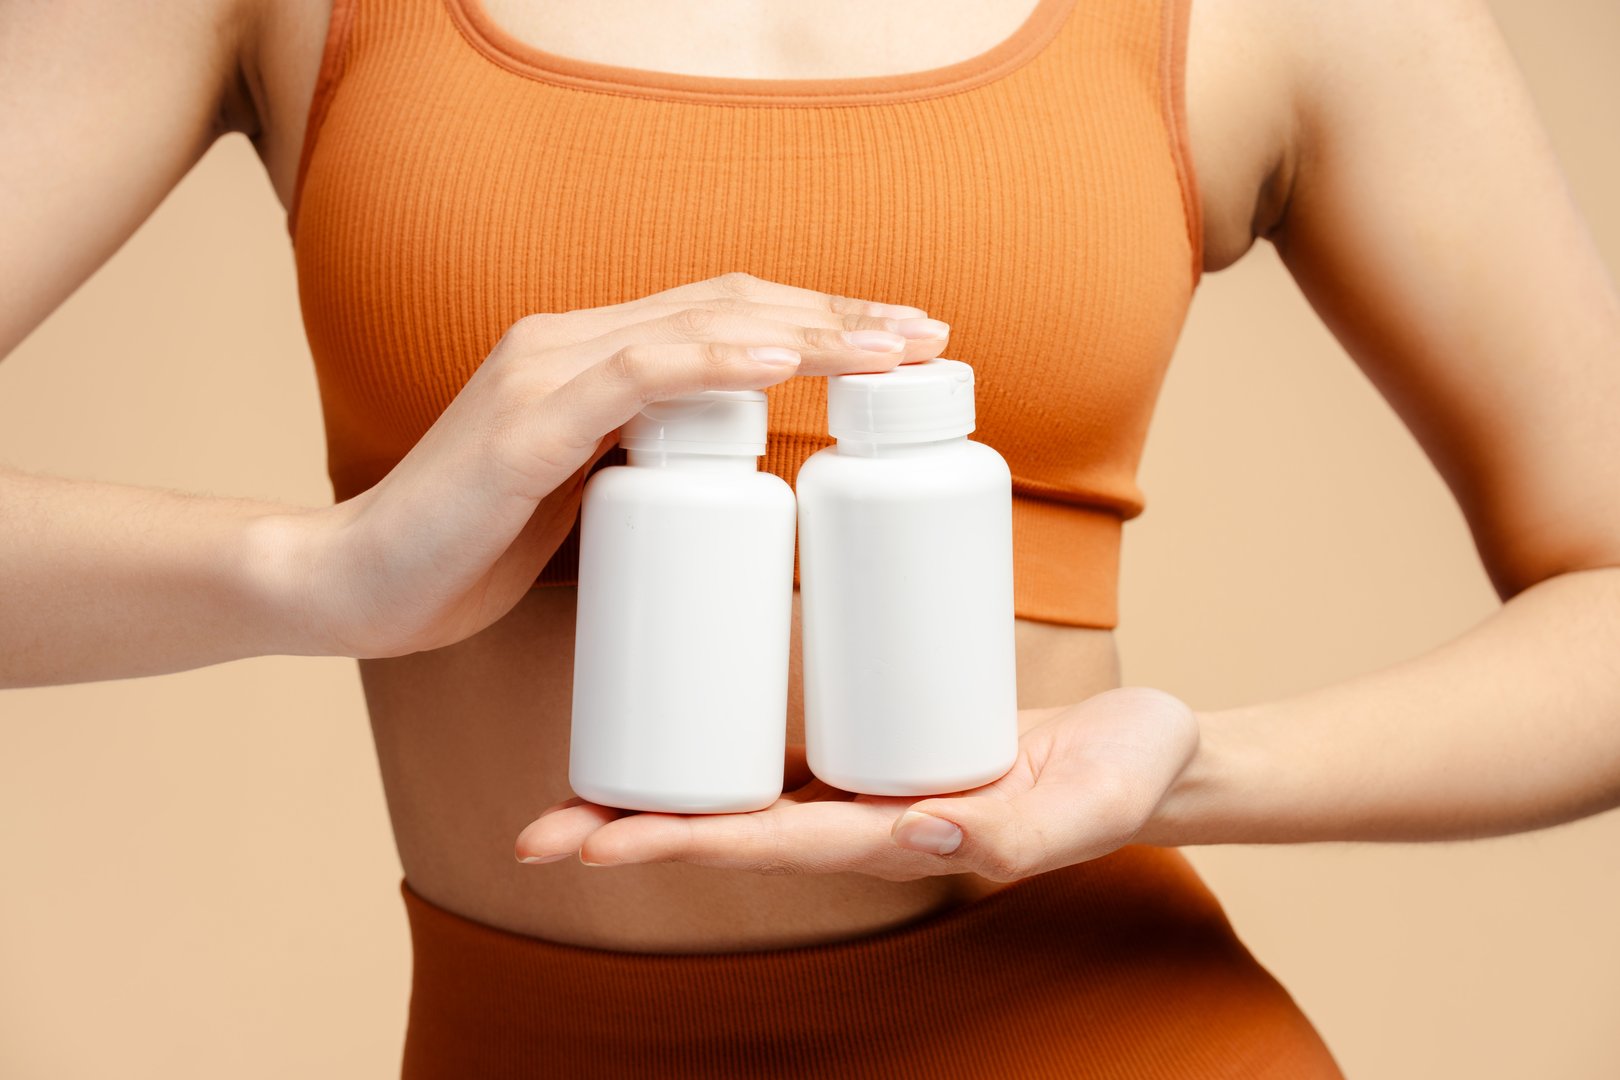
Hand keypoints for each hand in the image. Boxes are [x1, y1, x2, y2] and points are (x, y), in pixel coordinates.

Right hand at [281, 273, 949, 657]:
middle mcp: (569, 341)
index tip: (906, 347)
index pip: (727, 313)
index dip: (823, 318)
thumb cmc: (467, 550)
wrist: (352, 587)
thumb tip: (730, 481)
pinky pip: (633, 374)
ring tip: (894, 351)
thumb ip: (640, 465)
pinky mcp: (522, 427)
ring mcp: (543, 373)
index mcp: (589, 355)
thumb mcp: (581, 494)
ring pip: (700, 323)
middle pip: (733, 303)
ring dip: (809, 332)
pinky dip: (712, 360)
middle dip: (842, 316)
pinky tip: (779, 361)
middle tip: (931, 340)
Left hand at [515, 686, 1200, 881]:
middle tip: (539, 831)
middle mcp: (863, 822)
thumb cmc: (1123, 780)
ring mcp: (866, 789)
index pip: (766, 848)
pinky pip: (788, 756)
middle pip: (730, 832)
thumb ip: (1016, 828)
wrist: (1146, 749)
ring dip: (663, 800)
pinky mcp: (877, 747)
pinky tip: (679, 731)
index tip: (592, 845)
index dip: (677, 846)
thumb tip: (918, 831)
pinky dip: (724, 751)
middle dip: (635, 835)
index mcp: (894, 841)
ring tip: (577, 790)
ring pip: (746, 797)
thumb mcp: (1083, 806)